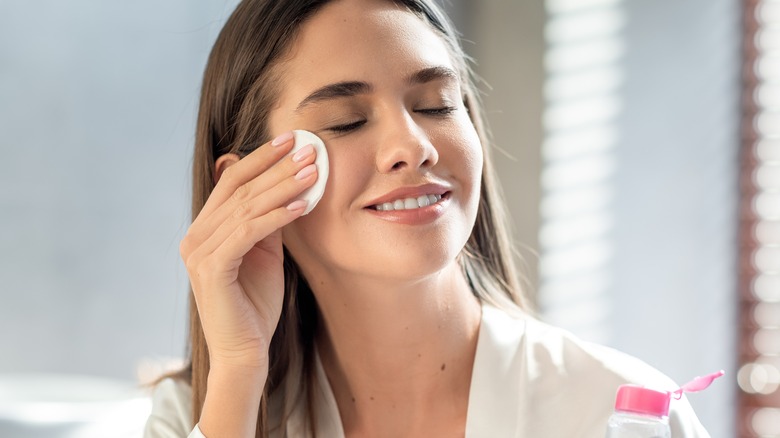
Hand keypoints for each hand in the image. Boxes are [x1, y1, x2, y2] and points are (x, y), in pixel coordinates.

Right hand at [179, 132, 316, 368]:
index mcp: (205, 229)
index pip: (232, 182)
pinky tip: (302, 206)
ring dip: (283, 187)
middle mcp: (195, 236)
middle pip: (239, 189)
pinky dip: (276, 217)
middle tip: (310, 150)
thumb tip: (286, 184)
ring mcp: (199, 252)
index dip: (261, 158)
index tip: (292, 139)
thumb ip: (267, 220)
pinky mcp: (210, 269)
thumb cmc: (256, 303)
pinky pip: (247, 233)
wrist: (245, 351)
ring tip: (313, 172)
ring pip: (246, 208)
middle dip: (277, 167)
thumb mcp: (265, 252)